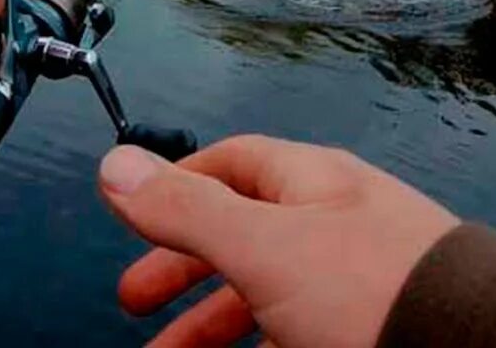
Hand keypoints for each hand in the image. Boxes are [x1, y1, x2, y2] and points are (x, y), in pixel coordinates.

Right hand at [98, 135, 460, 347]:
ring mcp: (357, 278)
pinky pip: (302, 330)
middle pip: (243, 236)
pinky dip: (258, 343)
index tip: (133, 219)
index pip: (233, 165)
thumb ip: (188, 209)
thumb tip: (116, 165)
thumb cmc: (379, 291)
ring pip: (269, 294)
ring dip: (212, 324)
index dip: (178, 188)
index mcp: (312, 185)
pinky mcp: (373, 327)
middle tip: (138, 305)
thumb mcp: (265, 246)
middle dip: (184, 269)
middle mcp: (336, 224)